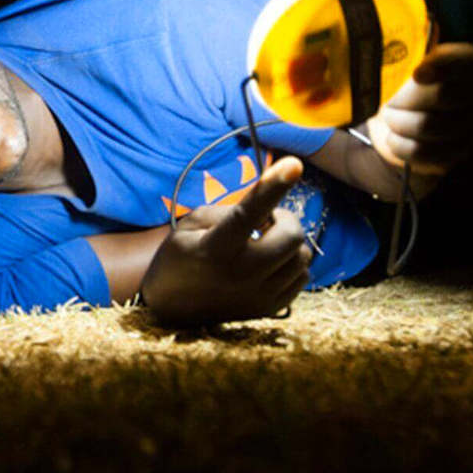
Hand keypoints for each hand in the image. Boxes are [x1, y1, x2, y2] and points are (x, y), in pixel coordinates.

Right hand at [139, 157, 313, 326]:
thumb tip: (266, 210)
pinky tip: (270, 263)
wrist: (170, 308)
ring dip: (289, 242)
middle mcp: (241, 274)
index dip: (273, 186)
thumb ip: (228, 211)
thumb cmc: (180, 256)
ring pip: (302, 257)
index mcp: (216, 249)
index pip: (250, 213)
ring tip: (264, 243)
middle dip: (285, 219)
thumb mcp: (190, 224)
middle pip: (292, 237)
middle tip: (266, 220)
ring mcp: (257, 295)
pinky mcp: (269, 309)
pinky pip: (302, 277)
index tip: (293, 164)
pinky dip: (292, 264)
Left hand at [367, 42, 472, 175]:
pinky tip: (394, 138)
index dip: (438, 65)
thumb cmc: (402, 86)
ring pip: (427, 124)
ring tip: (391, 118)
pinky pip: (422, 150)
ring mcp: (472, 124)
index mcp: (468, 62)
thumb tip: (396, 37)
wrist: (403, 123)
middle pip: (441, 94)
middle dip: (404, 98)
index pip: (463, 59)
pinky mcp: (457, 152)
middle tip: (388, 100)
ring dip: (397, 122)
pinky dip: (399, 145)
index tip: (415, 74)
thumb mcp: (403, 61)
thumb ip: (403, 47)